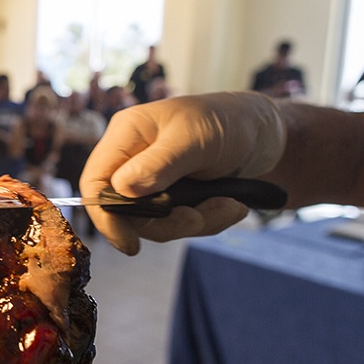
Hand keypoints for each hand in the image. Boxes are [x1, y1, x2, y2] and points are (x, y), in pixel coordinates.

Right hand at [80, 92, 286, 254]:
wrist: (267, 132)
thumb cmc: (230, 121)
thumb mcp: (196, 139)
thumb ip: (159, 164)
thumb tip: (122, 190)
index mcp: (127, 135)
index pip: (95, 181)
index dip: (105, 215)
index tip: (130, 241)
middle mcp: (134, 159)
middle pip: (125, 210)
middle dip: (165, 222)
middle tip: (198, 218)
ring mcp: (154, 180)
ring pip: (156, 222)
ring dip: (196, 221)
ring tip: (230, 205)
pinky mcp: (175, 196)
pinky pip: (180, 223)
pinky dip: (209, 220)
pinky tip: (232, 204)